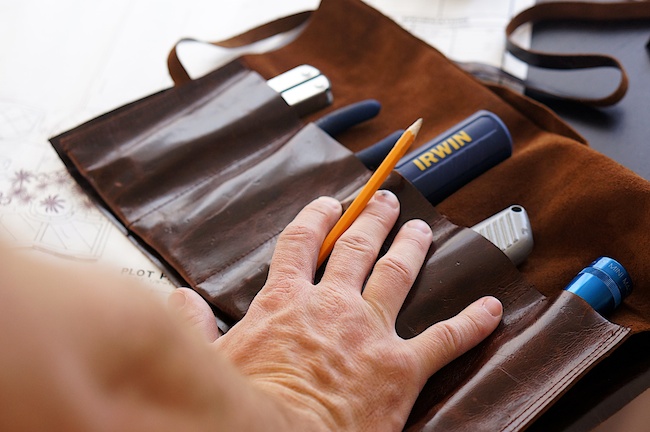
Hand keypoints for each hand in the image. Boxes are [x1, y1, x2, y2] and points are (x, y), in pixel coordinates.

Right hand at [208, 191, 502, 430]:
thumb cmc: (245, 407)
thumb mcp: (212, 360)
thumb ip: (196, 325)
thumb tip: (181, 301)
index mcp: (287, 301)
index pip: (301, 244)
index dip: (315, 219)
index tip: (327, 203)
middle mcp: (333, 305)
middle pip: (355, 248)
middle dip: (371, 219)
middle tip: (385, 200)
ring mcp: (371, 332)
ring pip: (397, 275)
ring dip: (411, 247)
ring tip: (422, 228)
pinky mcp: (401, 367)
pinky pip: (445, 339)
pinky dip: (472, 322)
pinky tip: (491, 307)